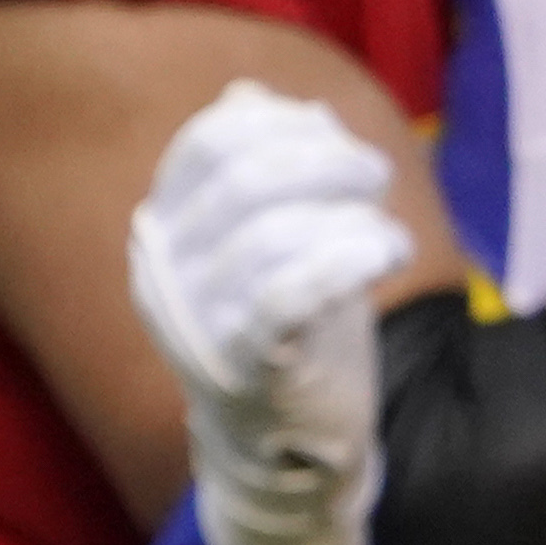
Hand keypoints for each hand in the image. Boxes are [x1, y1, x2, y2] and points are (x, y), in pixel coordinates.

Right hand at [125, 79, 410, 544]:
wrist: (281, 447)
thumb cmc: (280, 330)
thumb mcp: (258, 242)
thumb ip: (254, 170)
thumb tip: (249, 96)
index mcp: (160, 231)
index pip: (211, 144)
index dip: (283, 123)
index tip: (332, 133)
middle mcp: (163, 272)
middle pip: (247, 179)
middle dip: (327, 161)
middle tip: (373, 177)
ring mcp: (198, 323)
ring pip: (276, 232)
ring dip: (352, 218)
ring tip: (383, 236)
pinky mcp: (246, 367)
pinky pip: (290, 294)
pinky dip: (348, 260)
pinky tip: (385, 254)